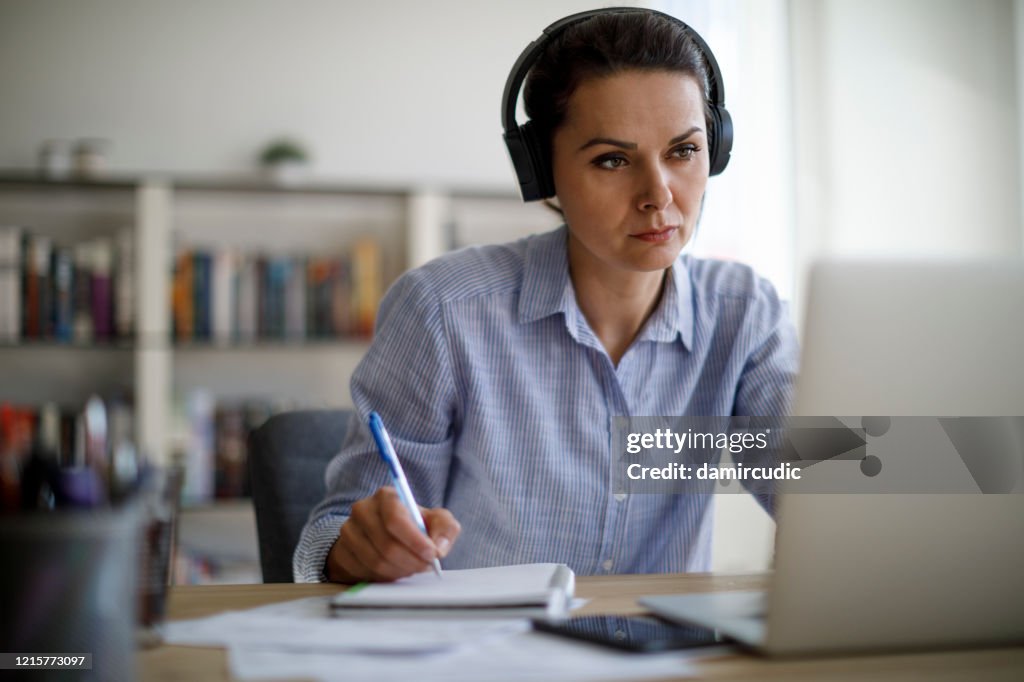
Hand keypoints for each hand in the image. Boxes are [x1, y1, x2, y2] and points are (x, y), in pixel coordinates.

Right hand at [326, 486, 460, 582]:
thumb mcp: (436, 521)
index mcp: (386, 496)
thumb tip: (438, 547)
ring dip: (400, 570)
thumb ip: (445, 528)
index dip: (415, 541)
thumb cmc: (415, 526)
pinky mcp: (342, 552)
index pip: (395, 519)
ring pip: (376, 561)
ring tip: (412, 567)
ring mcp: (349, 531)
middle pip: (386, 544)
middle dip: (411, 560)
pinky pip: (365, 572)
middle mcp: (363, 509)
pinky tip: (395, 570)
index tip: (431, 554)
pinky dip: (385, 576)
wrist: (386, 536)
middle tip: (425, 566)